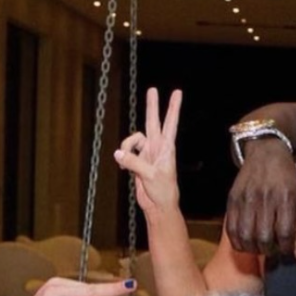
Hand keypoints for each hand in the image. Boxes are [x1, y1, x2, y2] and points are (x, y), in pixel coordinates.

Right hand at [114, 88, 183, 216]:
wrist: (157, 205)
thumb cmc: (163, 190)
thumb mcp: (150, 175)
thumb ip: (134, 162)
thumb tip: (118, 153)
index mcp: (167, 148)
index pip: (170, 123)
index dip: (173, 108)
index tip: (177, 93)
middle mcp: (157, 147)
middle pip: (153, 121)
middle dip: (152, 106)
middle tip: (152, 89)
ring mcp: (147, 153)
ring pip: (133, 140)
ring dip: (126, 146)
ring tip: (125, 161)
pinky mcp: (138, 161)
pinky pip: (126, 152)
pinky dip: (122, 157)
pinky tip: (124, 167)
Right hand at [225, 138, 295, 258]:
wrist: (266, 153)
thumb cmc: (288, 180)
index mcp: (286, 198)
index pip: (284, 233)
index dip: (286, 248)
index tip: (287, 250)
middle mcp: (265, 198)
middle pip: (263, 238)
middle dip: (269, 251)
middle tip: (273, 250)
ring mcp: (246, 199)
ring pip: (245, 236)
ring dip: (253, 249)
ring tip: (260, 248)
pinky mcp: (232, 199)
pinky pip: (230, 229)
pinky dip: (238, 242)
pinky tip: (246, 243)